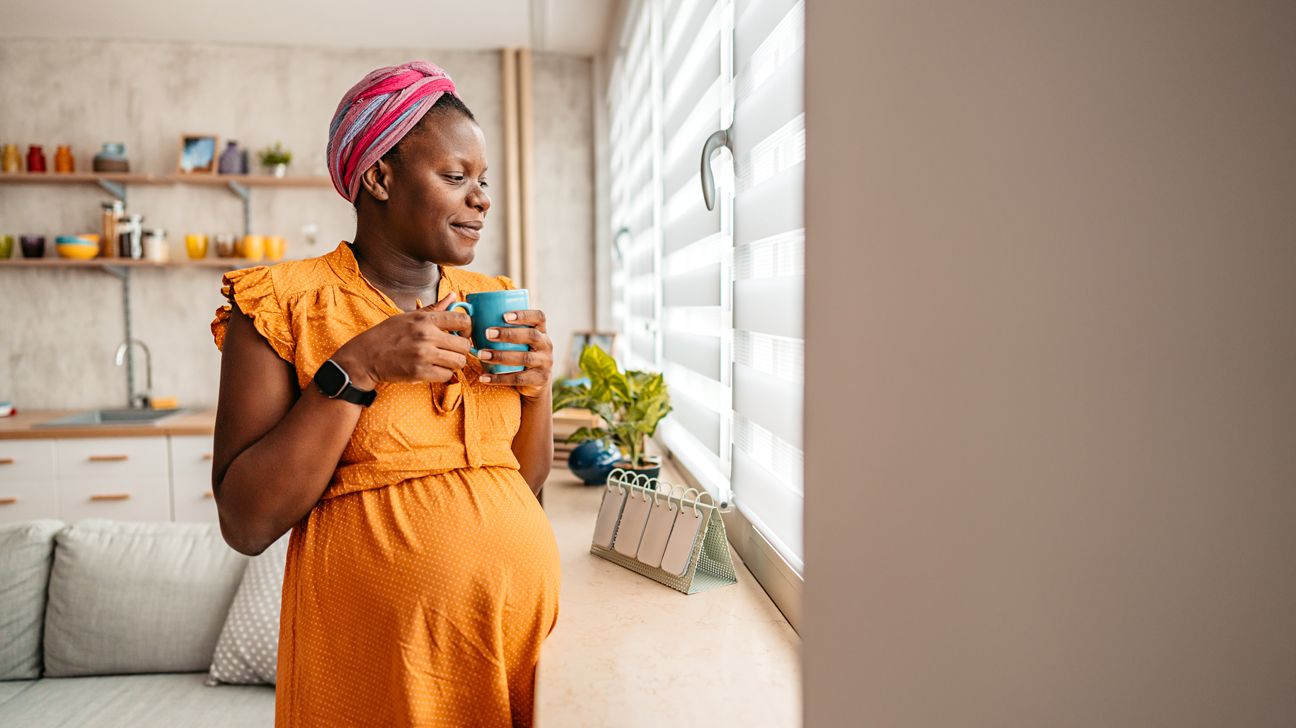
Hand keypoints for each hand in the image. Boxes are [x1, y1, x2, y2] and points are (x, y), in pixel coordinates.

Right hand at [330, 293, 471, 388]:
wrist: (365, 357)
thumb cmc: (387, 335)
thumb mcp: (409, 316)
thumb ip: (434, 309)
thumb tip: (452, 296)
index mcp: (425, 319)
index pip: (462, 320)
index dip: (468, 329)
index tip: (462, 334)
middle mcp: (426, 335)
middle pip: (464, 345)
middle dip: (461, 350)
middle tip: (452, 351)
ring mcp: (423, 355)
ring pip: (458, 362)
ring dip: (454, 364)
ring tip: (443, 361)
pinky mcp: (419, 372)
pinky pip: (446, 376)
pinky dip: (443, 375)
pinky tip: (434, 369)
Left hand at [477, 309, 552, 400]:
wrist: (535, 383)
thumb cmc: (519, 353)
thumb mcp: (519, 341)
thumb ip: (504, 328)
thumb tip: (469, 314)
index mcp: (541, 331)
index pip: (539, 317)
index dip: (524, 315)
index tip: (504, 315)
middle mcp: (546, 345)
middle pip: (532, 336)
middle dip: (509, 334)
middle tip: (487, 333)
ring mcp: (545, 363)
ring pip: (525, 358)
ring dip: (501, 356)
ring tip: (481, 355)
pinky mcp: (540, 379)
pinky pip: (518, 379)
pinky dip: (499, 378)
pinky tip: (483, 377)